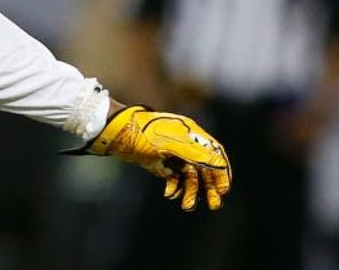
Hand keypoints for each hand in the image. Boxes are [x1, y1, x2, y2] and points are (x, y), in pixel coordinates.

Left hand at [85, 105, 231, 210]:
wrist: (114, 132)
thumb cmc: (143, 133)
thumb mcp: (171, 143)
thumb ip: (196, 153)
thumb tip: (221, 165)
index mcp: (191, 134)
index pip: (214, 153)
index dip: (220, 172)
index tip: (223, 190)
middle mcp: (184, 143)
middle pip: (203, 167)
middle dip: (208, 187)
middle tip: (214, 205)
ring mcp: (170, 153)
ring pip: (188, 176)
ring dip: (190, 191)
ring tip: (187, 206)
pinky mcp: (157, 162)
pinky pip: (172, 178)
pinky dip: (174, 186)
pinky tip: (169, 194)